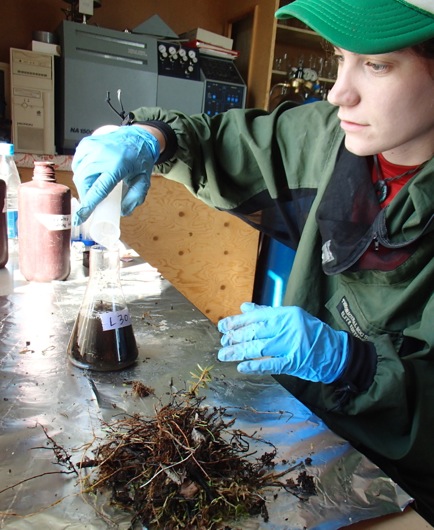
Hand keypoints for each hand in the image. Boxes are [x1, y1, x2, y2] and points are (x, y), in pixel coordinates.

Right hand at [72, 126, 159, 223]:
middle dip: (86, 195)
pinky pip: (77, 162)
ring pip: (79, 173)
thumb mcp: (144, 181)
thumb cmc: (140, 159)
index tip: (79, 218)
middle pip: (85, 182)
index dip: (88, 205)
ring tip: (93, 187)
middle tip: (91, 202)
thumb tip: (122, 212)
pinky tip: (90, 174)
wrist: (138, 137)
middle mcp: (103, 154)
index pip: (99, 189)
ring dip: (83, 184)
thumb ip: (135, 198)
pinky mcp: (87, 143)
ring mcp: (93, 147)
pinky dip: (81, 172)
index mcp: (118, 165)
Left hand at [217, 303, 348, 383]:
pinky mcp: (295, 362)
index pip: (256, 316)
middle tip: (222, 342)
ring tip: (224, 354)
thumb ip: (266, 313)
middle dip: (235, 337)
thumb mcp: (291, 316)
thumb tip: (244, 307)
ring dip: (239, 351)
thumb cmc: (311, 333)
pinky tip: (241, 367)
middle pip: (255, 332)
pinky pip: (271, 364)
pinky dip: (255, 366)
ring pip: (259, 348)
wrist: (336, 351)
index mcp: (285, 314)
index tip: (222, 326)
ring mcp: (292, 345)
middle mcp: (288, 327)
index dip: (237, 322)